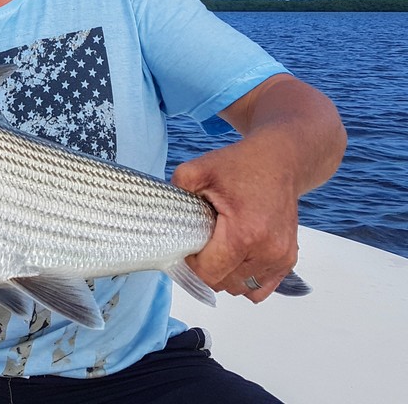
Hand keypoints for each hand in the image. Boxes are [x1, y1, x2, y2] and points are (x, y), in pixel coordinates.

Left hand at [171, 142, 299, 303]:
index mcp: (244, 233)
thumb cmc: (242, 165)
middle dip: (207, 269)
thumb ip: (176, 191)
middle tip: (202, 243)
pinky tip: (236, 258)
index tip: (188, 246)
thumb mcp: (198, 170)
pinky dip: (245, 279)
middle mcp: (267, 250)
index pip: (209, 274)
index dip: (191, 264)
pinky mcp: (288, 259)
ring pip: (241, 289)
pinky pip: (261, 288)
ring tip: (220, 247)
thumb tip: (163, 214)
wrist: (280, 161)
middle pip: (224, 284)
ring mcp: (281, 257)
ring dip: (226, 275)